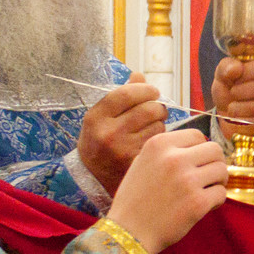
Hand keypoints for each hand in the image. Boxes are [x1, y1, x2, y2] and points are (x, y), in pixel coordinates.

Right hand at [77, 71, 166, 194]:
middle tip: (158, 109)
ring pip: (158, 126)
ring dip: (160, 123)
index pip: (127, 93)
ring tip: (151, 127)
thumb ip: (120, 95)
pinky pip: (159, 143)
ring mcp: (123, 151)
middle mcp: (108, 134)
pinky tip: (152, 142)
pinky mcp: (137, 164)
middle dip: (158, 106)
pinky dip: (160, 139)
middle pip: (148, 109)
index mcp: (96, 118)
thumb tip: (139, 75)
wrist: (92, 178)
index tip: (153, 91)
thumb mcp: (100, 117)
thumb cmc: (99, 141)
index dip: (145, 89)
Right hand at [108, 129, 228, 253]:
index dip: (201, 149)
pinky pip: (221, 193)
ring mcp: (187, 180)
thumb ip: (167, 151)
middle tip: (208, 177)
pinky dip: (216, 200)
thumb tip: (197, 147)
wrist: (128, 232)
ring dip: (218, 181)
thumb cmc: (135, 199)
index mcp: (159, 144)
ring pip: (222, 170)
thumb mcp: (142, 162)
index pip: (197, 135)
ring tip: (205, 191)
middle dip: (214, 163)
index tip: (197, 162)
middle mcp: (174, 158)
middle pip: (215, 149)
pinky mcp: (197, 202)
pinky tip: (203, 206)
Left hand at [213, 56, 253, 142]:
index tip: (233, 77)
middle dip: (241, 91)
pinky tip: (237, 118)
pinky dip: (241, 121)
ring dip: (238, 107)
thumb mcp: (226, 74)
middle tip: (232, 93)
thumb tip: (235, 68)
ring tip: (231, 107)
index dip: (246, 72)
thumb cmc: (232, 89)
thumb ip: (227, 66)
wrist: (231, 116)